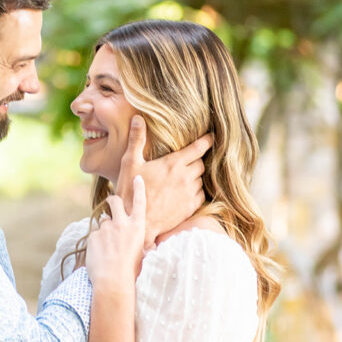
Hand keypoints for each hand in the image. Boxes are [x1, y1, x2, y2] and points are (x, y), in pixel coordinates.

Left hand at [86, 175, 145, 291]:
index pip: (139, 202)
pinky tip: (99, 254)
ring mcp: (107, 228)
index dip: (138, 188)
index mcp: (138, 227)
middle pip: (115, 202)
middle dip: (112, 200)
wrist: (113, 280)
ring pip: (103, 223)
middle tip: (110, 202)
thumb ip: (144, 246)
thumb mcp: (142, 255)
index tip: (136, 178)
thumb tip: (152, 246)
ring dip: (104, 230)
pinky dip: (96, 243)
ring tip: (106, 248)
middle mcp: (123, 223)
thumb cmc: (131, 271)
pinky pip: (94, 235)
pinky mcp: (94, 235)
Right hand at [116, 116, 209, 247]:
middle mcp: (185, 177)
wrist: (136, 222)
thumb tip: (138, 118)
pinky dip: (196, 191)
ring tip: (184, 177)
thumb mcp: (130, 162)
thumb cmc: (131, 191)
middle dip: (196, 160)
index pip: (198, 148)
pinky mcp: (190, 208)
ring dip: (195, 176)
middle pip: (201, 163)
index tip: (211, 137)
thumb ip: (137, 139)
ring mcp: (189, 194)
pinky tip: (185, 191)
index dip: (206, 141)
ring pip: (201, 179)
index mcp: (173, 164)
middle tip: (188, 160)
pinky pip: (201, 195)